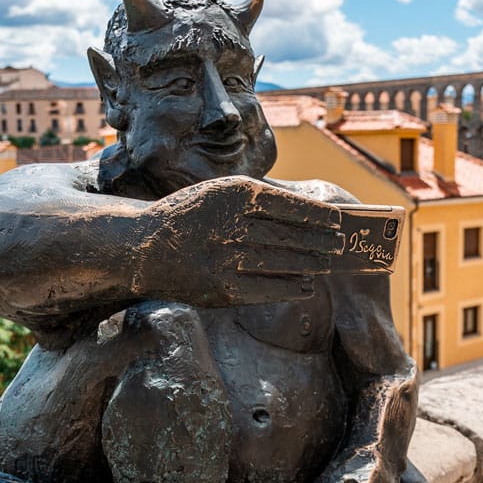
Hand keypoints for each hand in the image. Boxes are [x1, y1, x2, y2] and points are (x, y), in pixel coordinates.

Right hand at [146, 176, 343, 305]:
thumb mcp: (218, 194)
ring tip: (326, 263)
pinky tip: (305, 285)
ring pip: (281, 261)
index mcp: (232, 194)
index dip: (316, 215)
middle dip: (319, 241)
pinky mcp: (221, 288)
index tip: (335, 221)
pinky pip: (267, 288)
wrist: (143, 249)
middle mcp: (230, 224)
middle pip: (288, 235)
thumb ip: (256, 201)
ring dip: (310, 264)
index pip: (287, 205)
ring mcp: (225, 258)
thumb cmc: (190, 218)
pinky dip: (290, 287)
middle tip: (339, 245)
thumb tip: (308, 215)